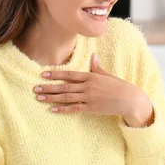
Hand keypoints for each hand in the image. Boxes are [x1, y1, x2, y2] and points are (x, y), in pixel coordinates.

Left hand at [34, 53, 153, 126]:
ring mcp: (89, 97)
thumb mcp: (108, 75)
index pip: (69, 74)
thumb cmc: (119, 86)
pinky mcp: (91, 108)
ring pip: (66, 97)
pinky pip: (74, 108)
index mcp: (91, 76)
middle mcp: (88, 86)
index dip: (55, 74)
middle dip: (48, 87)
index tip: (43, 75)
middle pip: (64, 86)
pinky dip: (63, 109)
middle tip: (35, 88)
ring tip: (39, 97)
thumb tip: (93, 56)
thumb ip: (97, 67)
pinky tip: (52, 109)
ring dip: (51, 97)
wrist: (130, 99)